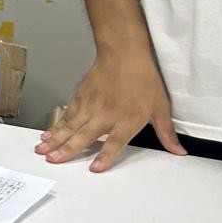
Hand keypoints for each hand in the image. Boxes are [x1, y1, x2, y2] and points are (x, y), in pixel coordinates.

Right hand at [36, 46, 185, 171]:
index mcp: (127, 120)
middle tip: (53, 161)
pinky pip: (67, 114)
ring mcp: (90, 105)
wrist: (124, 53)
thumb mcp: (160, 107)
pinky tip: (47, 134)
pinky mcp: (80, 97)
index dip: (105, 156)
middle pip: (84, 136)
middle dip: (67, 150)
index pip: (115, 143)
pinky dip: (56, 125)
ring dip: (55, 139)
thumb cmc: (143, 78)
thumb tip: (179, 151)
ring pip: (70, 126)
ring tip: (42, 150)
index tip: (95, 169)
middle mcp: (105, 114)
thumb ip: (166, 132)